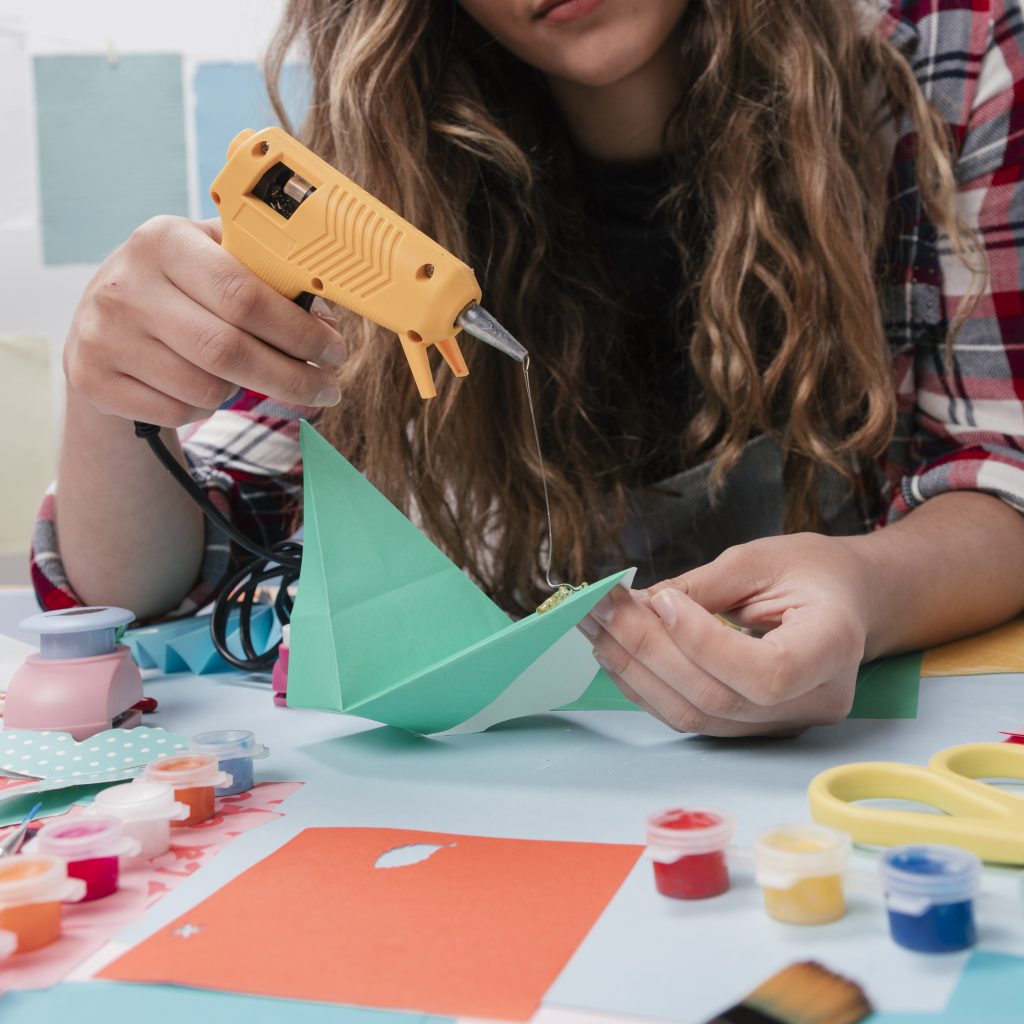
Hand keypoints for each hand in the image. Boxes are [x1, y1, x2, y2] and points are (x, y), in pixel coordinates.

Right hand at [64, 216, 346, 426]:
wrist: (100, 319)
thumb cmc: (180, 286)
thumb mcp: (212, 257)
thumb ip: (266, 274)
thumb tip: (326, 315)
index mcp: (163, 241)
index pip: (244, 295)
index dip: (299, 331)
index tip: (334, 351)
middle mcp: (126, 286)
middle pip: (229, 351)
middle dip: (292, 377)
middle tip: (328, 389)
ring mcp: (104, 335)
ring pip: (207, 389)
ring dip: (245, 392)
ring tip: (252, 376)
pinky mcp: (94, 379)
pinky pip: (179, 412)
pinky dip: (205, 408)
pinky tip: (204, 386)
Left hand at [581, 533, 875, 736]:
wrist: (847, 602)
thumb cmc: (815, 573)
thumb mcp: (765, 559)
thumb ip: (704, 586)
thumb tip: (640, 604)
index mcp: (834, 648)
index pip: (766, 672)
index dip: (703, 643)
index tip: (660, 600)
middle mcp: (813, 700)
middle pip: (718, 697)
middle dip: (648, 650)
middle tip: (602, 607)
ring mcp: (782, 723)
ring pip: (696, 716)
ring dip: (634, 670)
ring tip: (597, 627)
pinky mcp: (752, 727)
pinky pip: (691, 718)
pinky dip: (646, 686)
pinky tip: (615, 652)